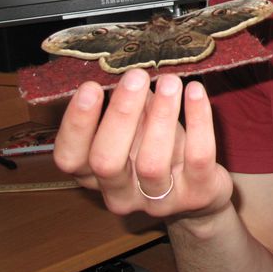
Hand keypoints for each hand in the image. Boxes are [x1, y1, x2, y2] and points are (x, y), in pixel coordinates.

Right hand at [53, 69, 233, 219]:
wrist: (201, 193)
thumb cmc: (158, 149)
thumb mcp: (136, 128)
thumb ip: (126, 106)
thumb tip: (127, 70)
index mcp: (95, 175)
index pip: (71, 158)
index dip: (77, 125)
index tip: (90, 87)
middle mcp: (120, 194)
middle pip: (106, 161)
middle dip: (120, 114)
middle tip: (135, 76)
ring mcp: (158, 201)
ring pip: (152, 162)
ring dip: (160, 116)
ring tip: (169, 82)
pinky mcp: (197, 194)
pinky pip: (197, 156)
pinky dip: (198, 120)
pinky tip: (195, 92)